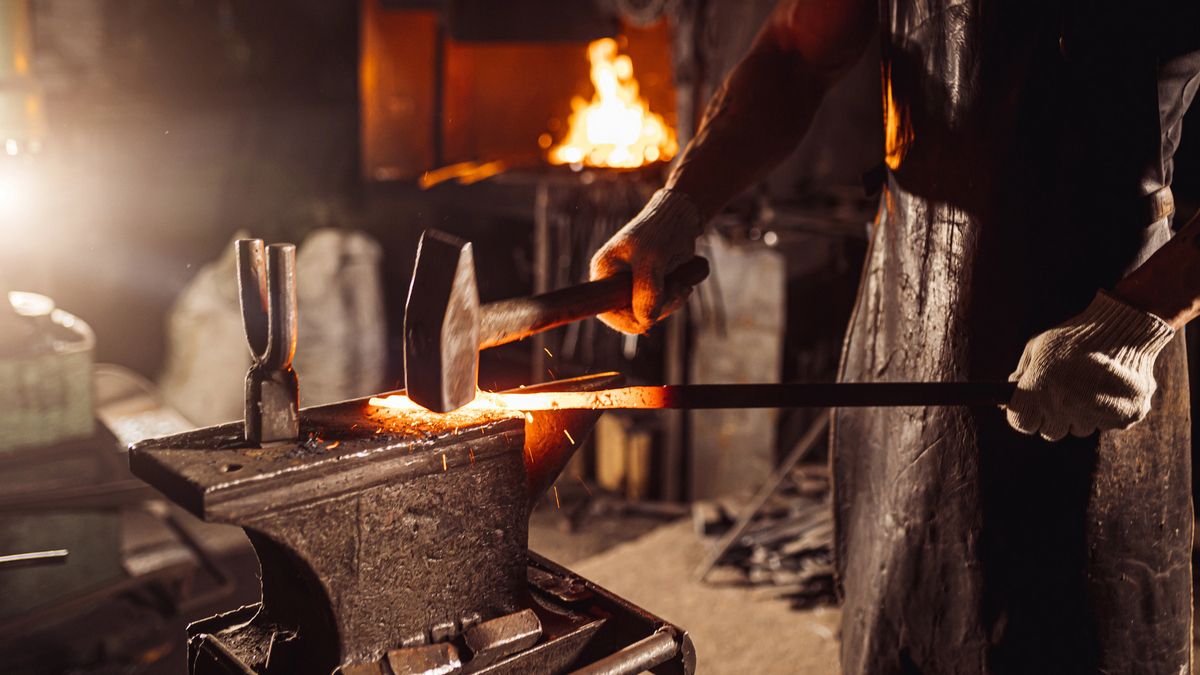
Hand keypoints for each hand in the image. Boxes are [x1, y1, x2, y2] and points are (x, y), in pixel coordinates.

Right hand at [590, 189, 703, 333]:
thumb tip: (646, 322)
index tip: (654, 315)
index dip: (630, 320)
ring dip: (671, 302)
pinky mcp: (649, 285)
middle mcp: (613, 281)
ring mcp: (631, 284)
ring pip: (650, 313)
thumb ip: (647, 291)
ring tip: (683, 282)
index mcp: (603, 272)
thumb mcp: (653, 259)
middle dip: (659, 307)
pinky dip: (674, 298)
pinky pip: (661, 305)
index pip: (607, 312)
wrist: (681, 216)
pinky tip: (683, 283)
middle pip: (632, 316)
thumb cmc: (661, 231)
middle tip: (678, 288)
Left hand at [1006, 291, 1174, 440]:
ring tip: (1088, 386)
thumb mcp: (1038, 347)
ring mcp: (1097, 414)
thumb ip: (1022, 374)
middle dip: (1052, 417)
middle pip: (1050, 432)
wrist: (1125, 327)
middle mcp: (1066, 407)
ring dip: (1080, 415)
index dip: (1024, 415)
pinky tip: (1109, 387)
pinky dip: (1107, 411)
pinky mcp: (1125, 417)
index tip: (1030, 406)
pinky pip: (1107, 424)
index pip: (1021, 422)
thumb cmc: (1074, 336)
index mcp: (1039, 390)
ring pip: (1080, 429)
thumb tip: (1006, 398)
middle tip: (1061, 395)